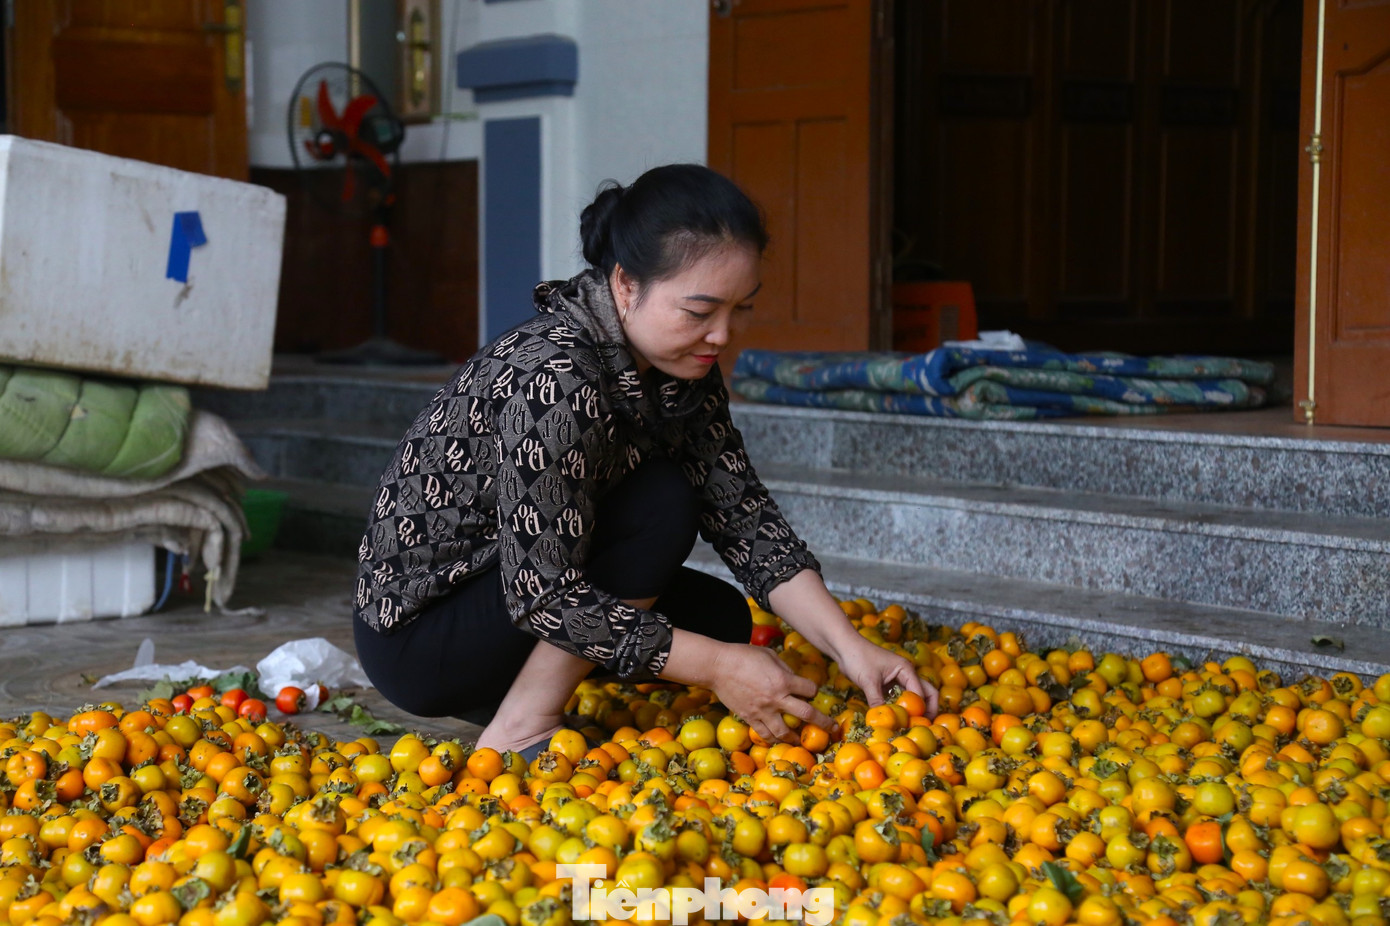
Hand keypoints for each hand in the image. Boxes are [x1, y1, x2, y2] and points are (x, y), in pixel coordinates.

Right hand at [710, 644, 836, 743]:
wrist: (717, 667)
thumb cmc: (744, 655)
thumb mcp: (770, 655)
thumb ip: (785, 669)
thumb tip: (795, 680)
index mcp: (783, 680)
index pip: (810, 690)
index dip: (813, 690)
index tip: (810, 691)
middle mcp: (776, 698)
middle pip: (807, 714)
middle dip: (823, 722)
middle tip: (832, 728)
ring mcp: (762, 711)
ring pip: (785, 732)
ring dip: (796, 738)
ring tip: (800, 740)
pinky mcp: (749, 718)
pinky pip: (765, 734)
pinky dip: (773, 739)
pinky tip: (778, 739)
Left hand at [834, 636, 938, 716]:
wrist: (844, 647)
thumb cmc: (858, 657)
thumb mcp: (868, 681)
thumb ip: (877, 700)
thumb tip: (882, 720)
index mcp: (906, 669)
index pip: (921, 692)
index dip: (920, 709)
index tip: (915, 723)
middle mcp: (906, 674)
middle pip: (926, 692)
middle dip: (928, 708)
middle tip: (925, 725)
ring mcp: (897, 679)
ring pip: (912, 696)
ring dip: (913, 709)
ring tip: (911, 725)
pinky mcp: (888, 684)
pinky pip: (899, 697)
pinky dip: (900, 707)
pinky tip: (896, 718)